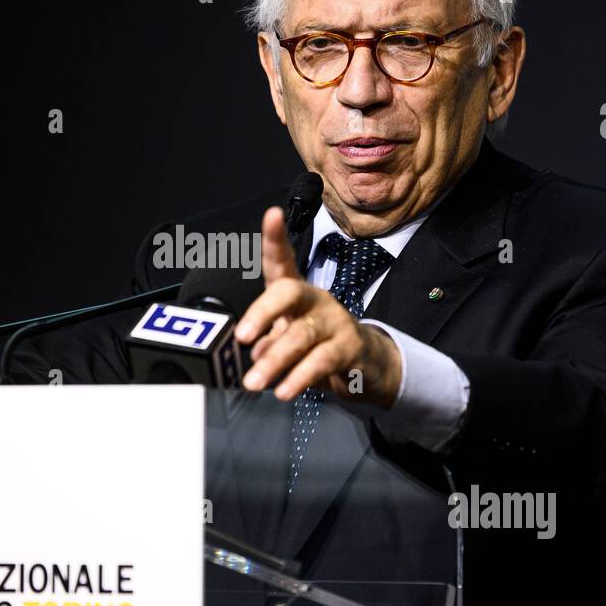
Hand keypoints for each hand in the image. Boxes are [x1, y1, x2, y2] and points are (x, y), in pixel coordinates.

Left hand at [234, 206, 401, 406]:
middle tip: (241, 337)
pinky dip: (299, 377)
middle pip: (289, 293)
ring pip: (301, 335)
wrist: (365, 365)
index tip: (272, 215)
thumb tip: (255, 353)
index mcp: (295, 291)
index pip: (283, 260)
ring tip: (254, 380)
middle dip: (262, 312)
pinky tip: (283, 391)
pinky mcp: (349, 347)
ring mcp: (335, 321)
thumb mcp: (285, 339)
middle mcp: (315, 298)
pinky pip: (321, 361)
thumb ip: (265, 341)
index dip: (276, 238)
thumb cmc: (315, 345)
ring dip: (274, 360)